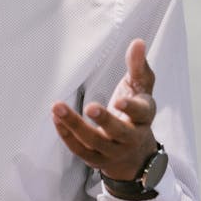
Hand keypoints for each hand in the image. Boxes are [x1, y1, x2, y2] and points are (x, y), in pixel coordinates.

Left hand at [51, 39, 157, 182]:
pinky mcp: (95, 159)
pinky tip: (56, 119)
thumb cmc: (135, 113)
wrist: (133, 153)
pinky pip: (79, 149)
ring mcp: (112, 151)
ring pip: (94, 141)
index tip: (119, 101)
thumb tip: (138, 42)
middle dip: (104, 120)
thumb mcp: (140, 89)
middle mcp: (130, 138)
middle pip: (118, 132)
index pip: (141, 113)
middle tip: (90, 107)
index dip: (131, 108)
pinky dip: (67, 135)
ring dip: (75, 125)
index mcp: (144, 118)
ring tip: (58, 107)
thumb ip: (138, 67)